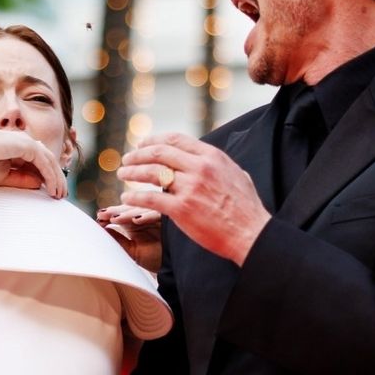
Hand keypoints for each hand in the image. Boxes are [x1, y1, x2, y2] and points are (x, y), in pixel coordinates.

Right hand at [0, 128, 67, 198]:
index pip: (38, 162)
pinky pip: (45, 163)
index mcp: (17, 147)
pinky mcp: (28, 145)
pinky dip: (51, 176)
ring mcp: (27, 142)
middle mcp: (24, 142)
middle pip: (47, 161)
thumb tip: (40, 184)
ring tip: (59, 195)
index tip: (51, 193)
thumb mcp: (3, 176)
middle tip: (60, 195)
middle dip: (56, 178)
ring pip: (49, 161)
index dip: (46, 177)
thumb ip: (22, 179)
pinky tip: (52, 189)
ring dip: (57, 178)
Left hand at [97, 204, 162, 271]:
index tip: (98, 217)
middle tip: (103, 214)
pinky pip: (157, 214)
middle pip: (128, 209)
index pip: (120, 214)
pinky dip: (147, 216)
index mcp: (134, 222)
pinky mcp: (168, 219)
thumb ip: (119, 240)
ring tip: (115, 218)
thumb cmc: (154, 259)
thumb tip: (102, 229)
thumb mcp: (132, 251)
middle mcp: (145, 216)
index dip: (109, 215)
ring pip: (141, 209)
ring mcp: (156, 216)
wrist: (174, 267)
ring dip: (127, 214)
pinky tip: (137, 220)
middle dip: (115, 212)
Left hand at [117, 133, 269, 265]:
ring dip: (132, 172)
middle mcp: (199, 168)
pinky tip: (126, 197)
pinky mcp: (181, 209)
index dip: (154, 140)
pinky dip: (134, 197)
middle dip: (138, 154)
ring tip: (122, 174)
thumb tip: (207, 158)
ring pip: (151, 173)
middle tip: (126, 159)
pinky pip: (150, 199)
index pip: (175, 139)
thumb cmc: (246, 208)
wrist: (252, 234)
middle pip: (158, 153)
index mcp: (211, 156)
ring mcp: (190, 188)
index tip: (142, 144)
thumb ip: (217, 164)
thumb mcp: (236, 174)